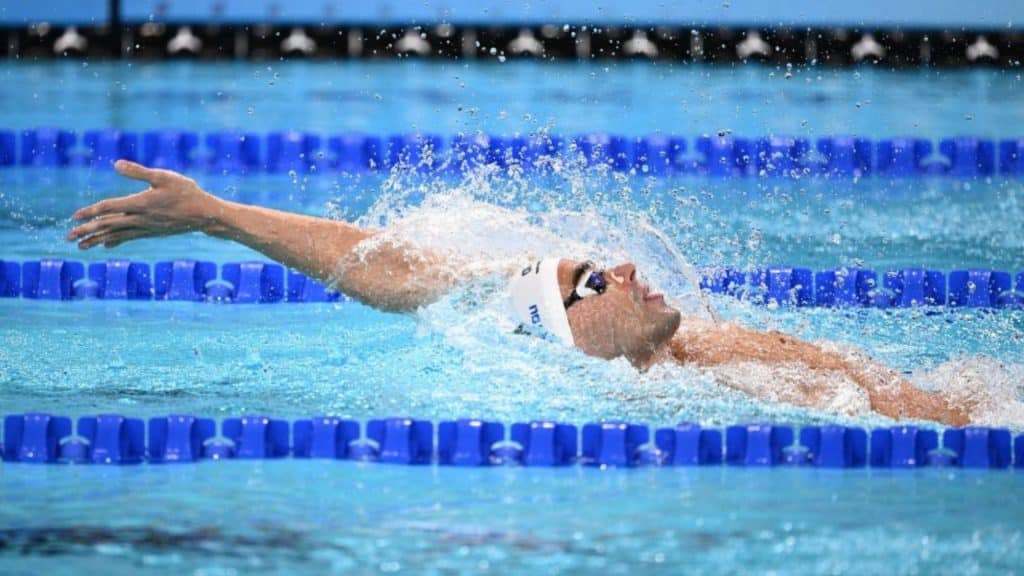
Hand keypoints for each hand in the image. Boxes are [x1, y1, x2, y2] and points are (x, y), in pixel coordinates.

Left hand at [67, 160, 220, 248]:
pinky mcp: (152, 232)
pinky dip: (115, 241)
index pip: (109, 208)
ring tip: (81, 246)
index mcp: (140, 203)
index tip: (74, 217)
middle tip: (69, 238)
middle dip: (87, 231)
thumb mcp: (163, 176)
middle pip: (108, 225)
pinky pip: (129, 238)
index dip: (91, 211)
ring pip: (117, 235)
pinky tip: (106, 245)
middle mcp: (140, 219)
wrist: (206, 215)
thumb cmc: (187, 192)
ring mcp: (146, 228)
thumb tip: (115, 164)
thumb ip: (138, 171)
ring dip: (97, 240)